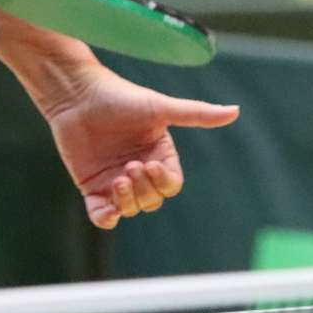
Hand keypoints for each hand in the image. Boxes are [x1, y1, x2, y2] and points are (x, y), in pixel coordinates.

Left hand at [43, 64, 237, 229]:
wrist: (77, 94)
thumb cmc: (120, 96)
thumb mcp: (160, 107)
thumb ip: (196, 114)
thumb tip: (235, 111)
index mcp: (159, 155)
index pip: (171, 184)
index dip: (164, 182)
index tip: (150, 165)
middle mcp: (139, 170)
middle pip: (153, 200)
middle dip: (144, 189)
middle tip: (129, 166)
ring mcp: (114, 179)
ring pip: (131, 209)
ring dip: (128, 201)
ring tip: (117, 178)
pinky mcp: (91, 186)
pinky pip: (102, 215)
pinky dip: (106, 218)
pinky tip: (107, 208)